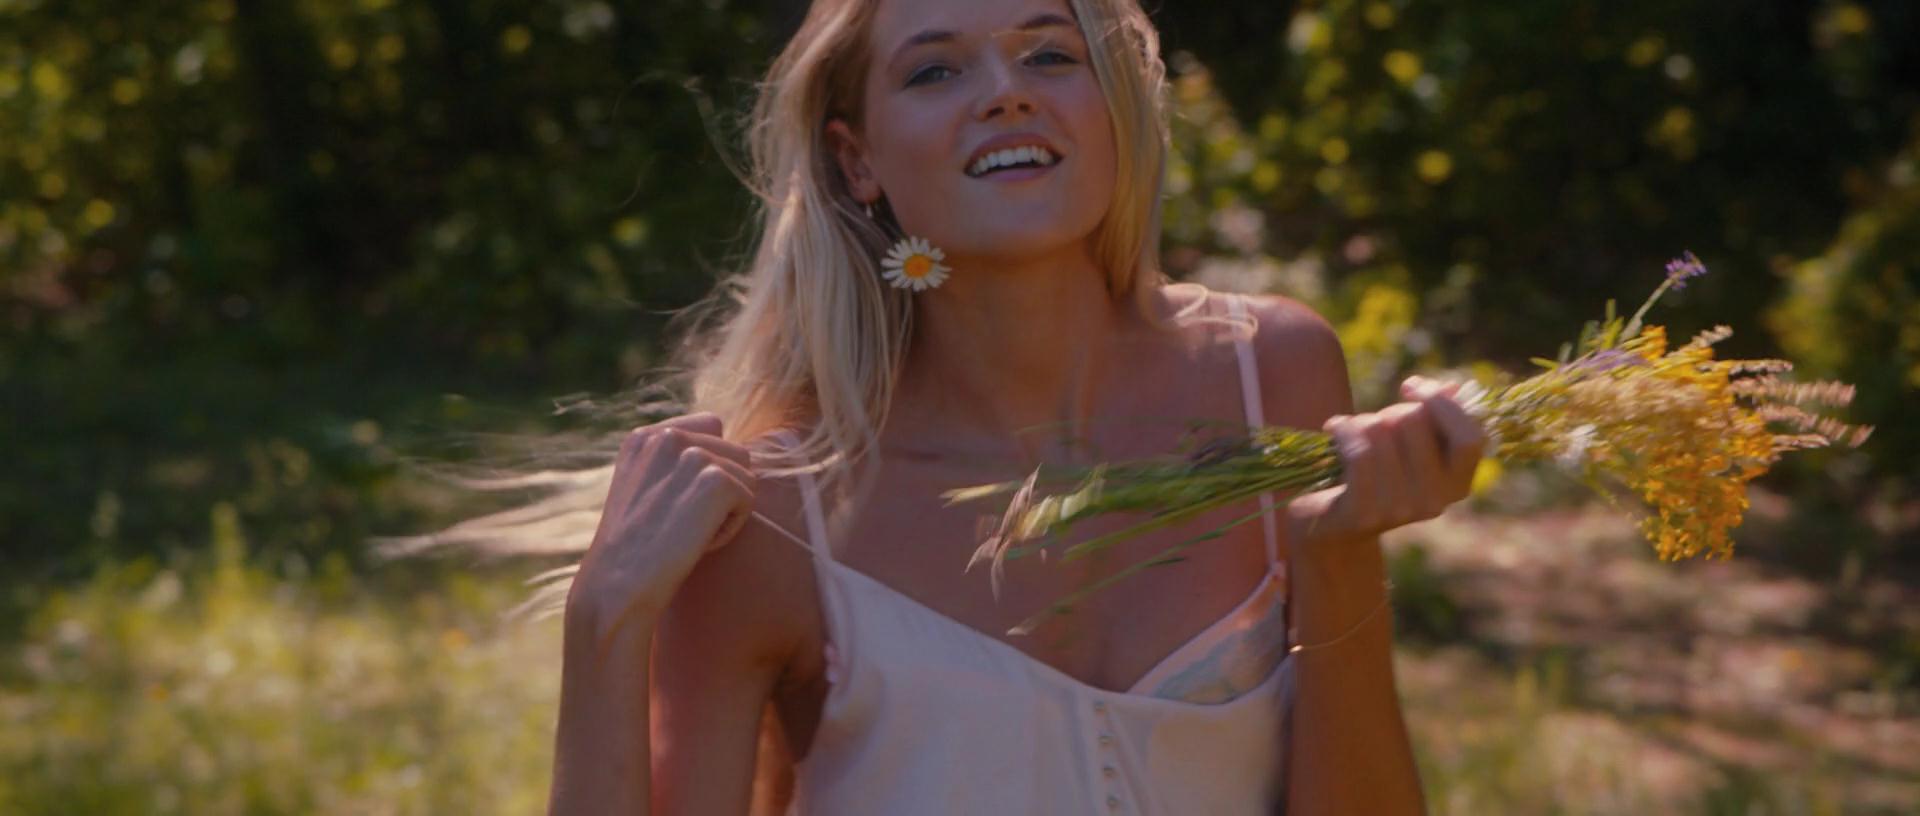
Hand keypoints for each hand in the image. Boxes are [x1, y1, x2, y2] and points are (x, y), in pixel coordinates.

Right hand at [566, 412, 757, 651]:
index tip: (679, 502)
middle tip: (681, 524)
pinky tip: (697, 543)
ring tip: (687, 533)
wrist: (617, 587)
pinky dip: (730, 528)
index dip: (710, 466)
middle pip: (736, 451)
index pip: (710, 426)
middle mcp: (667, 435)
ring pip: (746, 476)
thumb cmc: (634, 551)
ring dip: (727, 509)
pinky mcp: (715, 480)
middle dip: (721, 489)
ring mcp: (692, 454)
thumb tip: (727, 453)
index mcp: (645, 436)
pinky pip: (748, 501)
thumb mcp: (643, 489)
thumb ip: (673, 463)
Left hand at [1288, 376, 1486, 553]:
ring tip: (1352, 433)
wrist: (1332, 520)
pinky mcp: (1364, 512)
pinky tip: (1334, 430)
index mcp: (1457, 484)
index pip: (1470, 438)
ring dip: (1362, 422)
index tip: (1411, 387)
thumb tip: (1450, 388)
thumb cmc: (1375, 470)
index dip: (1441, 404)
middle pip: (1416, 422)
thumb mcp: (1408, 442)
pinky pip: (1358, 451)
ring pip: (1382, 430)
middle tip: (1375, 425)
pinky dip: (1343, 430)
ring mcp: (1401, 509)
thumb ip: (1433, 416)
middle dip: (1390, 412)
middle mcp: (1436, 501)